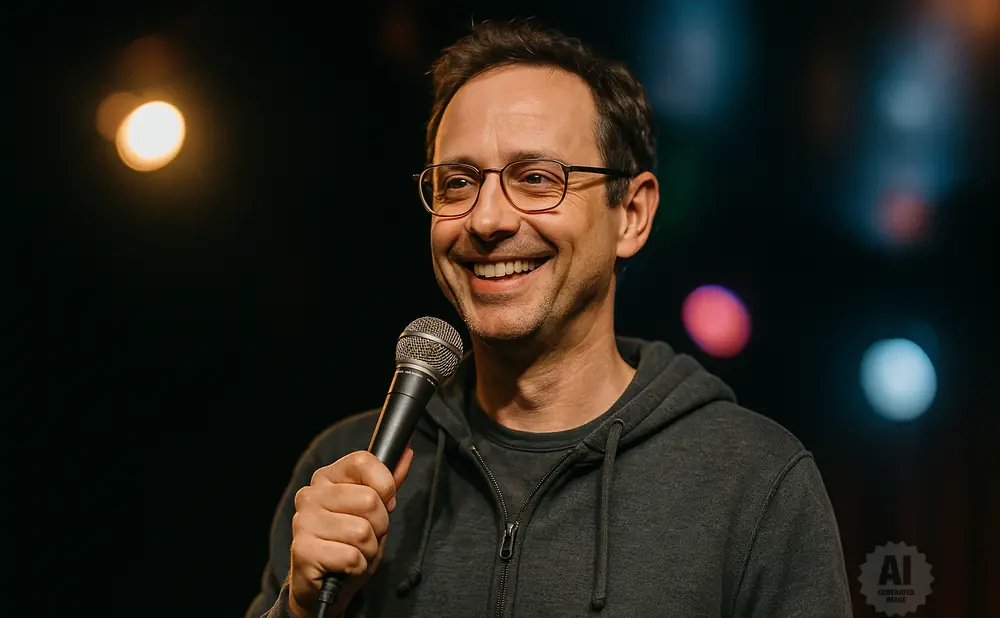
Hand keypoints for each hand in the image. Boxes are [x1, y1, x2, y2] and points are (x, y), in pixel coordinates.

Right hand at [288, 448, 413, 617]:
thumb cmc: (348, 544)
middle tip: (366, 536)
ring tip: (354, 552)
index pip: (363, 461)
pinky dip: (357, 567)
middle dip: (379, 525)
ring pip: (362, 531)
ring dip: (368, 549)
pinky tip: (344, 567)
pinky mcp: (302, 550)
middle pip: (369, 500)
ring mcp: (303, 522)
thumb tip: (407, 452)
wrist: (322, 587)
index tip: (383, 502)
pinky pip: (352, 557)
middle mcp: (310, 494)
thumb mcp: (373, 511)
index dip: (384, 484)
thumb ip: (388, 482)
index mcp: (327, 477)